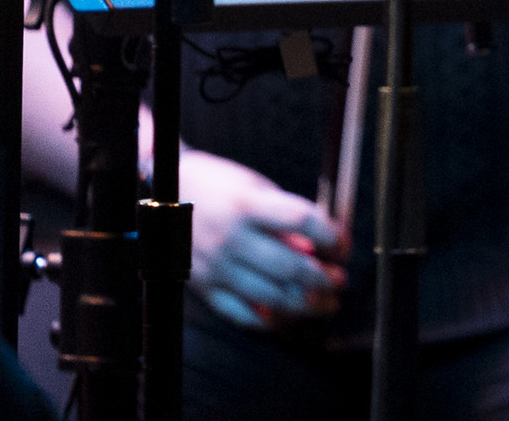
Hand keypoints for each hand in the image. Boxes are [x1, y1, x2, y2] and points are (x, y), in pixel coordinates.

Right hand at [183, 150, 341, 330]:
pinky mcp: (206, 288)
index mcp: (246, 204)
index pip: (301, 220)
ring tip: (325, 303)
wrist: (166, 194)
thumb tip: (317, 248)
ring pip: (270, 297)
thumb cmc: (217, 187)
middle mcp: (231, 237)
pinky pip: (242, 314)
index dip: (331, 235)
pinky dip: (271, 321)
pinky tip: (289, 316)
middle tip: (340, 280)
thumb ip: (284, 218)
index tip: (343, 245)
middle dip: (324, 278)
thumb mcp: (254, 188)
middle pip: (289, 266)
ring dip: (306, 305)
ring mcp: (216, 266)